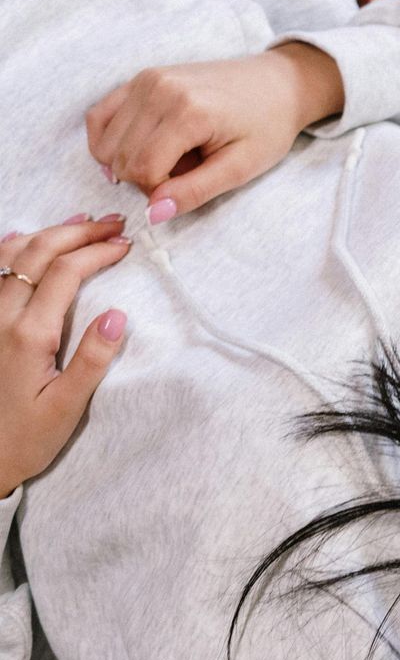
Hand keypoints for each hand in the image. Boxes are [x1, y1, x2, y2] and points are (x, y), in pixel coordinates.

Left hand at [0, 217, 131, 495]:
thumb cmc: (26, 437)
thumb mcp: (68, 407)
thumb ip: (93, 360)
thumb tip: (118, 316)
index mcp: (30, 334)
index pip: (66, 273)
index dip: (97, 251)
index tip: (127, 245)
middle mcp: (2, 317)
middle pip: (38, 254)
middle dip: (76, 232)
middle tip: (113, 224)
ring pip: (11, 256)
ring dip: (47, 233)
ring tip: (79, 223)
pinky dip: (11, 248)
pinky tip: (24, 239)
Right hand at [85, 43, 344, 223]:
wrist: (278, 85)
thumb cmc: (267, 127)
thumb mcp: (241, 168)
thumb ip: (196, 191)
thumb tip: (153, 214)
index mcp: (189, 113)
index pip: (143, 170)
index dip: (160, 191)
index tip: (189, 186)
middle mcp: (159, 90)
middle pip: (121, 157)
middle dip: (146, 178)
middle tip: (184, 173)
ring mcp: (146, 80)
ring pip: (106, 142)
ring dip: (131, 160)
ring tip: (172, 157)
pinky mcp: (139, 78)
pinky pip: (99, 116)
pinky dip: (110, 141)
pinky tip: (138, 149)